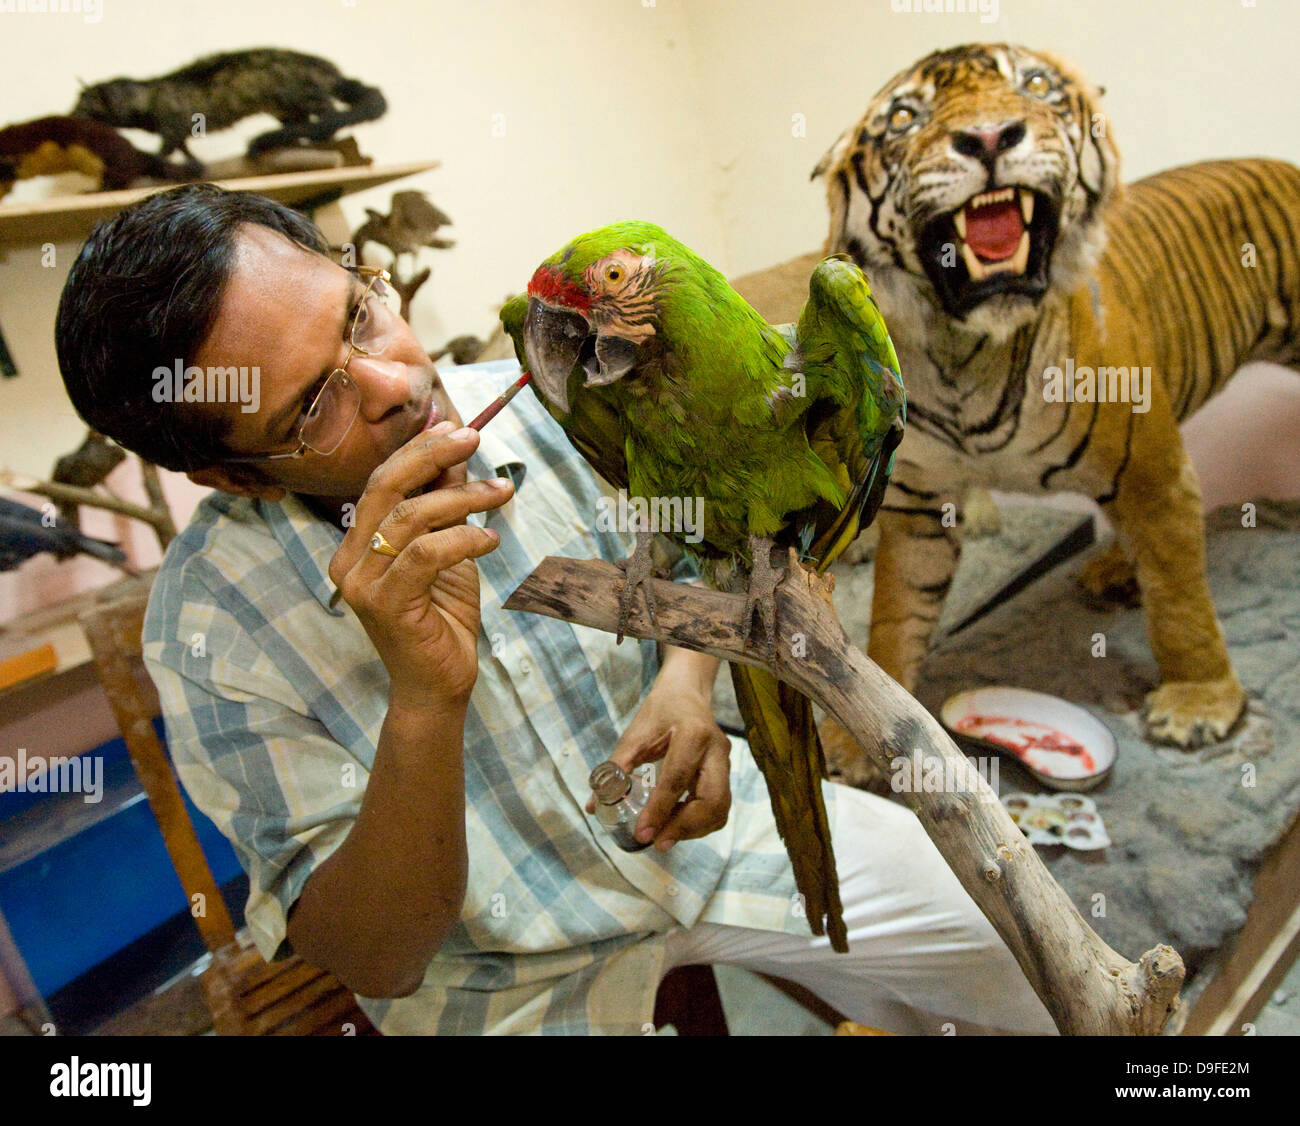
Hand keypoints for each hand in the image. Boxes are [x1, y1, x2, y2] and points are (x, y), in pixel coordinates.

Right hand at [328, 421, 513, 710]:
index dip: (418, 451)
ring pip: (411, 518)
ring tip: (500, 492)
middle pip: (387, 488)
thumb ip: (445, 504)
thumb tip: (457, 453)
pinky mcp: (385, 603)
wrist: (439, 682)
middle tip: (474, 438)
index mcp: (356, 543)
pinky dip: (463, 539)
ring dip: (463, 498)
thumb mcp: (449, 550)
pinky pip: (427, 554)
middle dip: (432, 456)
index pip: (382, 482)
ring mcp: (362, 583)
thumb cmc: (442, 617)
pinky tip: (490, 540)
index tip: (457, 427)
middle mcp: (349, 560)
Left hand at [586, 651, 729, 850]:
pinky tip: (676, 826)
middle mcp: (717, 750)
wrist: (686, 692)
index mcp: (693, 734)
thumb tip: (595, 805)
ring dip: (694, 830)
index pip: (677, 779)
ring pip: (720, 809)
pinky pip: (718, 807)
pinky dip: (699, 823)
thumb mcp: (635, 734)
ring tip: (664, 836)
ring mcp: (725, 763)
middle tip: (657, 842)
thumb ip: (616, 768)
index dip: (660, 810)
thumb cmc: (659, 710)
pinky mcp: (725, 774)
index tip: (642, 833)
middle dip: (685, 827)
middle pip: (713, 801)